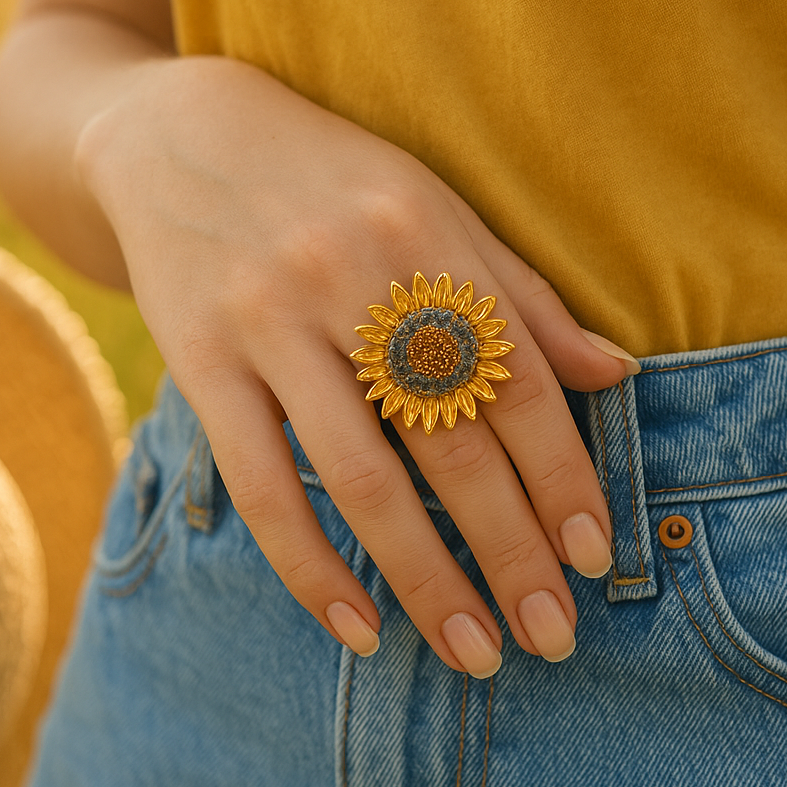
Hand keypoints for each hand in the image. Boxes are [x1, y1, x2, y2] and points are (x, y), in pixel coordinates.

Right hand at [77, 55, 638, 676]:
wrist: (173, 133)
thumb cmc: (330, 181)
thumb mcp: (436, 210)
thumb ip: (519, 297)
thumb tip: (614, 375)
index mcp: (428, 241)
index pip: (516, 382)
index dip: (563, 475)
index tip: (593, 558)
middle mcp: (355, 281)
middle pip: (452, 445)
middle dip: (511, 552)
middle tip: (552, 637)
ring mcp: (270, 325)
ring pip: (364, 481)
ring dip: (427, 581)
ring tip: (475, 653)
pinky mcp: (200, 362)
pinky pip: (263, 487)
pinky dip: (313, 567)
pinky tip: (360, 627)